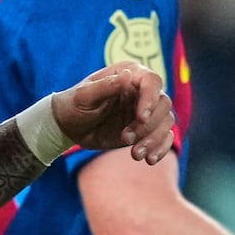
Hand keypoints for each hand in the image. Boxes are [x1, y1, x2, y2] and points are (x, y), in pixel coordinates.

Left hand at [53, 64, 175, 163]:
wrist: (69, 127)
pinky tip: (149, 159)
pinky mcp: (146, 129)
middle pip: (163, 104)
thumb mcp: (83, 96)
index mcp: (129, 75)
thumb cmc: (73, 105)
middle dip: (148, 125)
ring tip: (135, 155)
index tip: (141, 117)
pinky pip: (164, 137)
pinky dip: (160, 149)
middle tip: (126, 139)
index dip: (151, 99)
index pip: (152, 81)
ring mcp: (146, 111)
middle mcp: (141, 91)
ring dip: (153, 140)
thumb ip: (105, 86)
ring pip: (166, 122)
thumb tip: (127, 76)